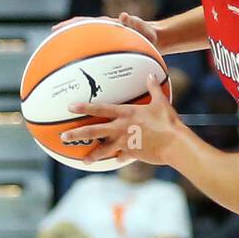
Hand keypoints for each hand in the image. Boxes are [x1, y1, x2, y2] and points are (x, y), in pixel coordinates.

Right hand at [51, 12, 159, 49]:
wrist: (156, 38)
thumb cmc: (150, 34)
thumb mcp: (144, 29)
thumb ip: (135, 23)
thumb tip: (123, 15)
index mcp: (108, 24)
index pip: (85, 22)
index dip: (70, 25)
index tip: (56, 29)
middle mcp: (104, 30)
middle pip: (80, 30)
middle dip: (65, 34)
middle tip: (50, 41)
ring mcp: (106, 39)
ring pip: (86, 41)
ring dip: (74, 46)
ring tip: (59, 55)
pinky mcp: (110, 48)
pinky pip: (96, 52)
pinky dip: (87, 57)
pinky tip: (81, 69)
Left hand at [63, 73, 180, 165]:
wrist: (174, 143)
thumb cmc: (168, 122)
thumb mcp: (161, 102)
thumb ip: (153, 89)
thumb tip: (151, 75)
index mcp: (126, 113)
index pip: (100, 109)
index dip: (84, 107)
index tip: (70, 107)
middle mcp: (121, 128)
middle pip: (94, 131)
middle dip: (77, 134)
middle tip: (64, 136)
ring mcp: (125, 142)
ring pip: (104, 149)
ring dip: (92, 154)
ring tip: (83, 159)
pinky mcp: (132, 154)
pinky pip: (121, 157)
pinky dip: (117, 159)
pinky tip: (113, 162)